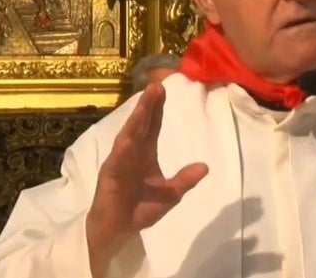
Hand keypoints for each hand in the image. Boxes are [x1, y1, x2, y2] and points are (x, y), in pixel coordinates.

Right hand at [86, 83, 207, 276]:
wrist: (119, 230)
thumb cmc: (141, 208)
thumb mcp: (171, 194)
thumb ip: (185, 179)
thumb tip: (205, 166)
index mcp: (145, 153)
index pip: (152, 126)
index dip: (157, 108)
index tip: (164, 89)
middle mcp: (131, 153)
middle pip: (141, 125)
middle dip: (148, 106)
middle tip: (156, 85)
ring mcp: (119, 162)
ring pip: (128, 136)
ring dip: (136, 120)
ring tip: (144, 103)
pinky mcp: (110, 177)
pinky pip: (117, 161)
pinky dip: (123, 150)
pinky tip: (128, 139)